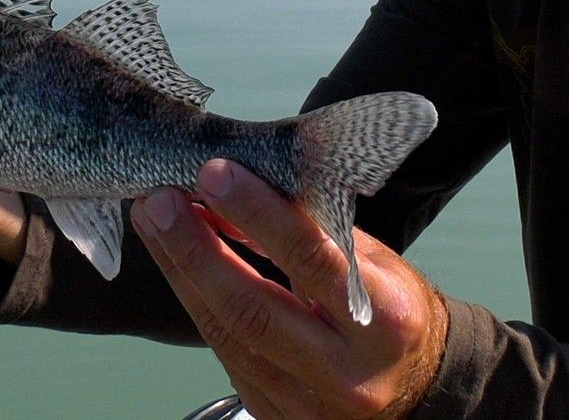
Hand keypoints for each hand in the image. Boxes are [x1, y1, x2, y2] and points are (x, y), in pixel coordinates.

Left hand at [132, 159, 447, 419]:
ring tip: (154, 222)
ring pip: (227, 335)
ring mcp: (308, 404)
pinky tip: (176, 265)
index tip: (214, 173)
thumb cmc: (392, 310)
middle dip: (196, 249)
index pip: (312, 259)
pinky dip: (196, 303)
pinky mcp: (276, 415)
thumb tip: (242, 188)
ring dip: (181, 271)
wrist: (415, 388)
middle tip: (159, 202)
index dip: (257, 215)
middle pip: (254, 310)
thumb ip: (315, 231)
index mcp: (386, 318)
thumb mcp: (376, 262)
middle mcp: (347, 371)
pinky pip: (225, 355)